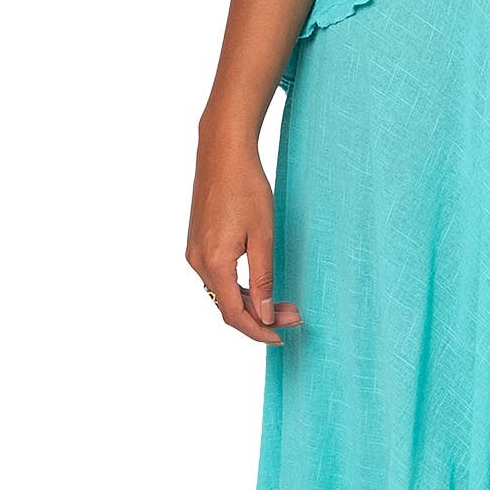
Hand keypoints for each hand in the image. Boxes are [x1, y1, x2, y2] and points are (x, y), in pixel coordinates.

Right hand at [186, 118, 303, 346]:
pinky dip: (238, 287)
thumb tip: (265, 316)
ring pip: (222, 292)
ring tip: (283, 303)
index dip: (259, 331)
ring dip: (251, 303)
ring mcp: (195, 252)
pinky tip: (259, 285)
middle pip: (227, 306)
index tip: (282, 337)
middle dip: (261, 317)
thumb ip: (262, 279)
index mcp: (213, 263)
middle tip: (295, 316)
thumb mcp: (263, 236)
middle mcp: (198, 262)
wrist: (223, 152)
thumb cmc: (246, 188)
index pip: (234, 314)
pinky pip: (216, 277)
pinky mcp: (198, 242)